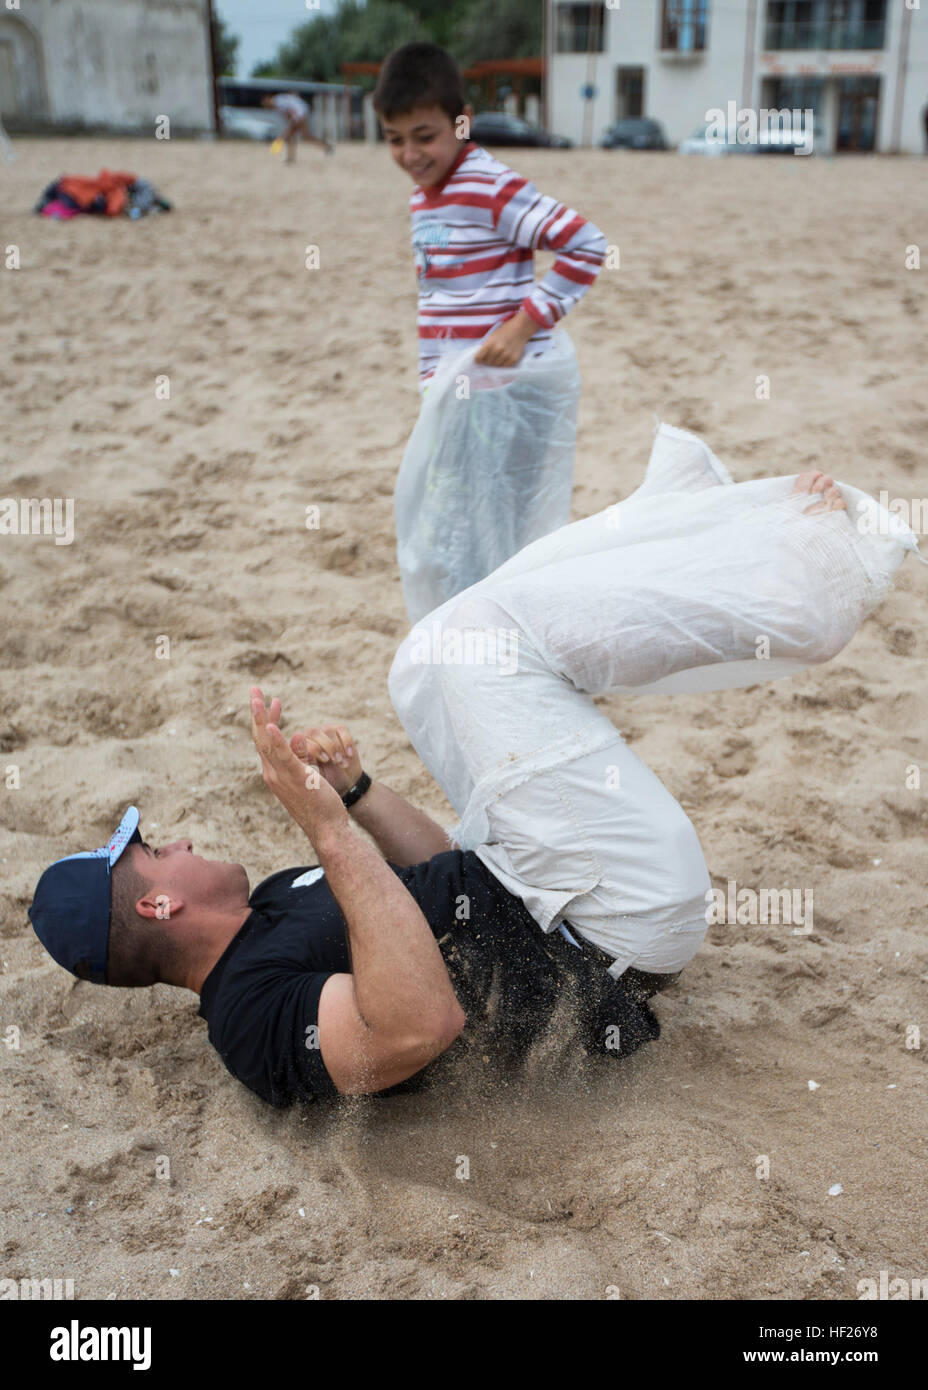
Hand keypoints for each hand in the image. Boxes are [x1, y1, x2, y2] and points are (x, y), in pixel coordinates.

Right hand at [250, 687, 347, 838]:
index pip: (265, 742)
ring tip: (258, 698)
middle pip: (260, 737)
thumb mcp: (307, 777)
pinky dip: (275, 739)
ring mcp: (281, 776)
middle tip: (253, 689)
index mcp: (274, 774)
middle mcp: (272, 774)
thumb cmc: (319, 806)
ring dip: (261, 718)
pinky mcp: (296, 777)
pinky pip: (283, 755)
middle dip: (256, 712)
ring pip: (267, 742)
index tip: (267, 701)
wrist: (327, 830)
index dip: (263, 720)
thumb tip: (297, 735)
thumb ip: (300, 758)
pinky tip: (270, 723)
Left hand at [289, 724, 361, 796]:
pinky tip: (349, 755)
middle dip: (327, 747)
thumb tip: (297, 738)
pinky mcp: (338, 730)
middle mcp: (309, 737)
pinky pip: (341, 730)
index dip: (315, 749)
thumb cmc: (325, 778)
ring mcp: (323, 731)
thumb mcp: (314, 774)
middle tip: (335, 761)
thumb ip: (305, 758)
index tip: (325, 760)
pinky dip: (347, 743)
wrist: (344, 782)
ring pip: (328, 730)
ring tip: (342, 763)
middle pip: (314, 732)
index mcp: (299, 748)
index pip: (302, 741)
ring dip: (337, 748)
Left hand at [473, 311, 534, 366]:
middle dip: (486, 361)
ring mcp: (506, 355)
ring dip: (495, 363)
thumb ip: (486, 346)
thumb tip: (480, 359)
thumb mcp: (492, 336)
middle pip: (486, 363)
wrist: (521, 328)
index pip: (478, 358)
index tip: (479, 359)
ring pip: (495, 366)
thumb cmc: (504, 331)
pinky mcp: (513, 359)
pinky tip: (504, 358)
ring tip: (497, 357)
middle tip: (489, 357)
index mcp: (490, 343)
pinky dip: (503, 364)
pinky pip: (504, 367)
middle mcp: (498, 350)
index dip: (478, 359)